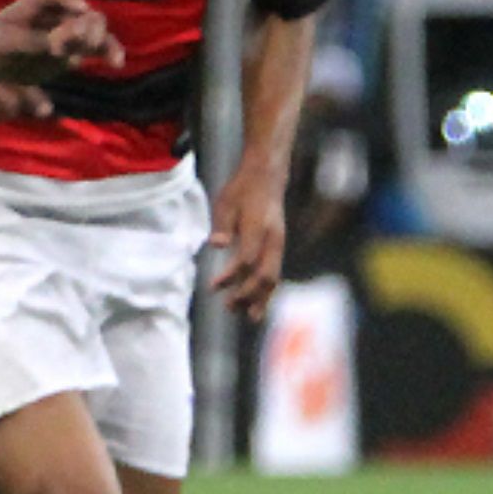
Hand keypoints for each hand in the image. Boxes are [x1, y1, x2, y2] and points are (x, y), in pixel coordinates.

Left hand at [0, 0, 124, 83]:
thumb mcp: (5, 43)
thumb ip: (32, 43)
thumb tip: (58, 48)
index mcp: (38, 3)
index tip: (80, 9)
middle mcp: (57, 14)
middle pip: (83, 13)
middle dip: (89, 28)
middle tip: (83, 42)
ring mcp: (69, 33)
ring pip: (95, 29)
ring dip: (102, 40)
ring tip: (113, 56)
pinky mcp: (74, 50)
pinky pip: (97, 48)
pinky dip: (109, 52)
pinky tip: (116, 63)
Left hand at [209, 164, 286, 322]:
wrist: (267, 176)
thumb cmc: (241, 189)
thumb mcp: (226, 202)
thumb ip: (222, 225)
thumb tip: (215, 245)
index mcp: (258, 227)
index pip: (246, 259)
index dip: (231, 276)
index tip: (213, 286)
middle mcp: (273, 238)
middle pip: (265, 274)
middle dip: (248, 295)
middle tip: (229, 308)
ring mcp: (278, 243)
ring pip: (274, 277)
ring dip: (261, 298)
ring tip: (249, 317)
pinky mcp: (278, 246)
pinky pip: (275, 272)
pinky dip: (267, 290)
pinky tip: (258, 303)